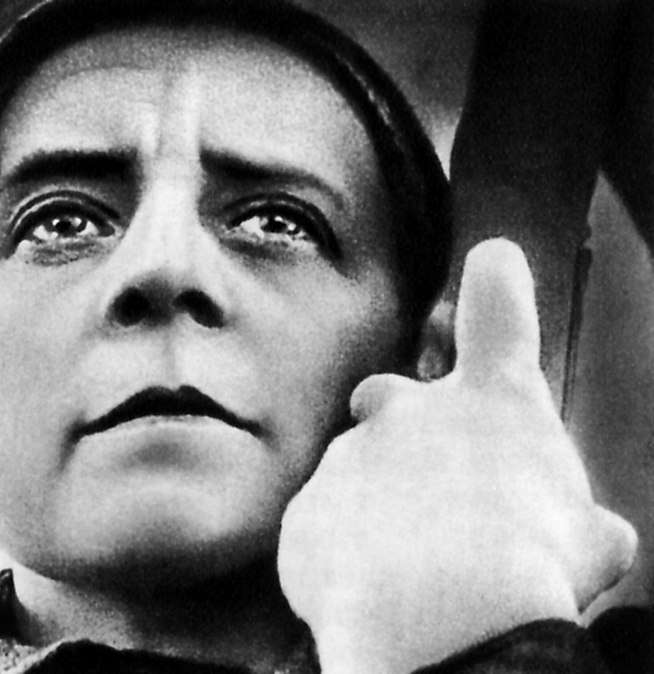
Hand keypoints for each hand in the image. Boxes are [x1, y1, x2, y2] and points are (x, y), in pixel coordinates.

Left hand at [277, 239, 636, 673]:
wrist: (439, 618)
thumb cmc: (528, 569)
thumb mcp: (582, 541)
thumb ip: (576, 521)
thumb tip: (593, 536)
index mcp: (493, 404)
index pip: (499, 312)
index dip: (498, 283)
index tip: (493, 260)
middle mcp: (411, 412)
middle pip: (389, 395)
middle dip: (395, 425)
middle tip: (421, 485)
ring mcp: (349, 456)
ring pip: (354, 477)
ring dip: (375, 512)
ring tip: (408, 573)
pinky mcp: (305, 509)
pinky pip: (323, 532)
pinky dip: (341, 557)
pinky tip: (369, 594)